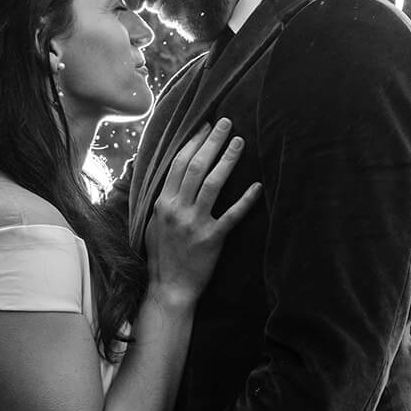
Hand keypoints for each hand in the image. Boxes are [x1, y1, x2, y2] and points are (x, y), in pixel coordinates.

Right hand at [145, 118, 261, 304]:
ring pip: (213, 184)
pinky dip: (246, 200)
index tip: (205, 125)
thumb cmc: (162, 255)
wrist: (168, 288)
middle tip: (227, 122)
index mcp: (162, 202)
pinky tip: (258, 185)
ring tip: (240, 142)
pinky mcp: (212, 239)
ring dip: (228, 160)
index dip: (194, 142)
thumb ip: (163, 199)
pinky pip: (232, 215)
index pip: (179, 163)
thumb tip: (172, 175)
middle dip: (212, 141)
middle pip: (196, 167)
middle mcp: (177, 209)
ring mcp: (194, 223)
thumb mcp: (153, 223)